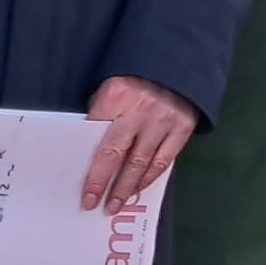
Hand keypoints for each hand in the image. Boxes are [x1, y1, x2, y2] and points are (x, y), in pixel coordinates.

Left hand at [82, 76, 195, 213]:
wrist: (179, 59)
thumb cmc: (137, 77)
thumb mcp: (112, 86)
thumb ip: (103, 114)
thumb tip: (90, 148)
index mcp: (116, 97)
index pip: (95, 138)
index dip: (89, 167)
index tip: (82, 191)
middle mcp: (139, 110)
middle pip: (116, 154)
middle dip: (103, 183)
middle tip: (93, 205)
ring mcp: (163, 120)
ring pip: (141, 162)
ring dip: (126, 187)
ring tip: (116, 205)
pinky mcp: (183, 126)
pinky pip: (164, 159)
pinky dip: (151, 177)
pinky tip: (140, 188)